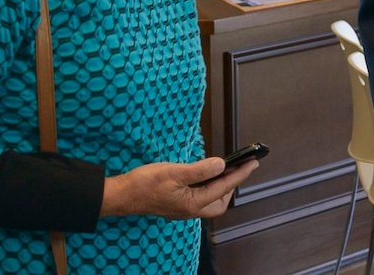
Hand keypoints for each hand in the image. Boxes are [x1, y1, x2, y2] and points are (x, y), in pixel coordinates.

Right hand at [100, 157, 258, 219]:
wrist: (121, 195)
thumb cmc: (144, 184)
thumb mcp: (174, 172)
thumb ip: (200, 170)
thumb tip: (221, 164)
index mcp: (192, 203)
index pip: (223, 188)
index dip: (240, 174)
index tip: (252, 163)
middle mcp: (190, 210)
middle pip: (220, 203)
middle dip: (232, 186)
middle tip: (239, 168)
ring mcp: (183, 209)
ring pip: (210, 203)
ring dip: (220, 188)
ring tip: (223, 170)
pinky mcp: (176, 206)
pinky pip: (199, 199)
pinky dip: (207, 188)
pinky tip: (204, 176)